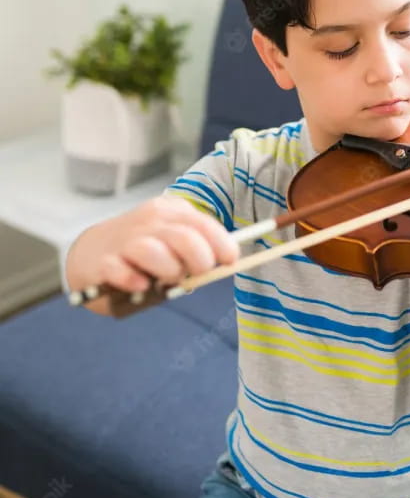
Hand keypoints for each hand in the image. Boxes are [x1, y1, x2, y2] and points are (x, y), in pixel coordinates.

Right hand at [69, 196, 239, 293]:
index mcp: (170, 212)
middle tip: (199, 273)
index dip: (222, 243)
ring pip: (153, 251)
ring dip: (168, 271)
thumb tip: (224, 264)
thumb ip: (196, 249)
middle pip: (184, 237)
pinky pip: (120, 270)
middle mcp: (149, 222)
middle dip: (199, 260)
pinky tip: (141, 286)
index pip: (202, 223)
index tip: (230, 260)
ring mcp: (124, 241)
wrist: (90, 253)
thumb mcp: (173, 240)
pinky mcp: (103, 262)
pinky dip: (133, 280)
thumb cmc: (143, 250)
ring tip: (167, 279)